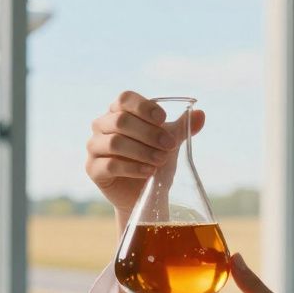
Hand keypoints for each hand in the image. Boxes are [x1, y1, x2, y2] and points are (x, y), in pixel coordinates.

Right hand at [86, 90, 205, 215]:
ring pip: (114, 142)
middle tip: (170, 145)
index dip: (144, 107)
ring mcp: (94, 147)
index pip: (125, 99)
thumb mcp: (170, 142)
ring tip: (161, 160)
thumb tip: (201, 113)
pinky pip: (110, 165)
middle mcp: (101, 126)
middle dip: (149, 133)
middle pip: (120, 121)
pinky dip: (132, 168)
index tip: (164, 119)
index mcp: (117, 112)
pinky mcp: (93, 169)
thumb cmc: (154, 161)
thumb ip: (182, 128)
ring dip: (142, 151)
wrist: (145, 194)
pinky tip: (149, 172)